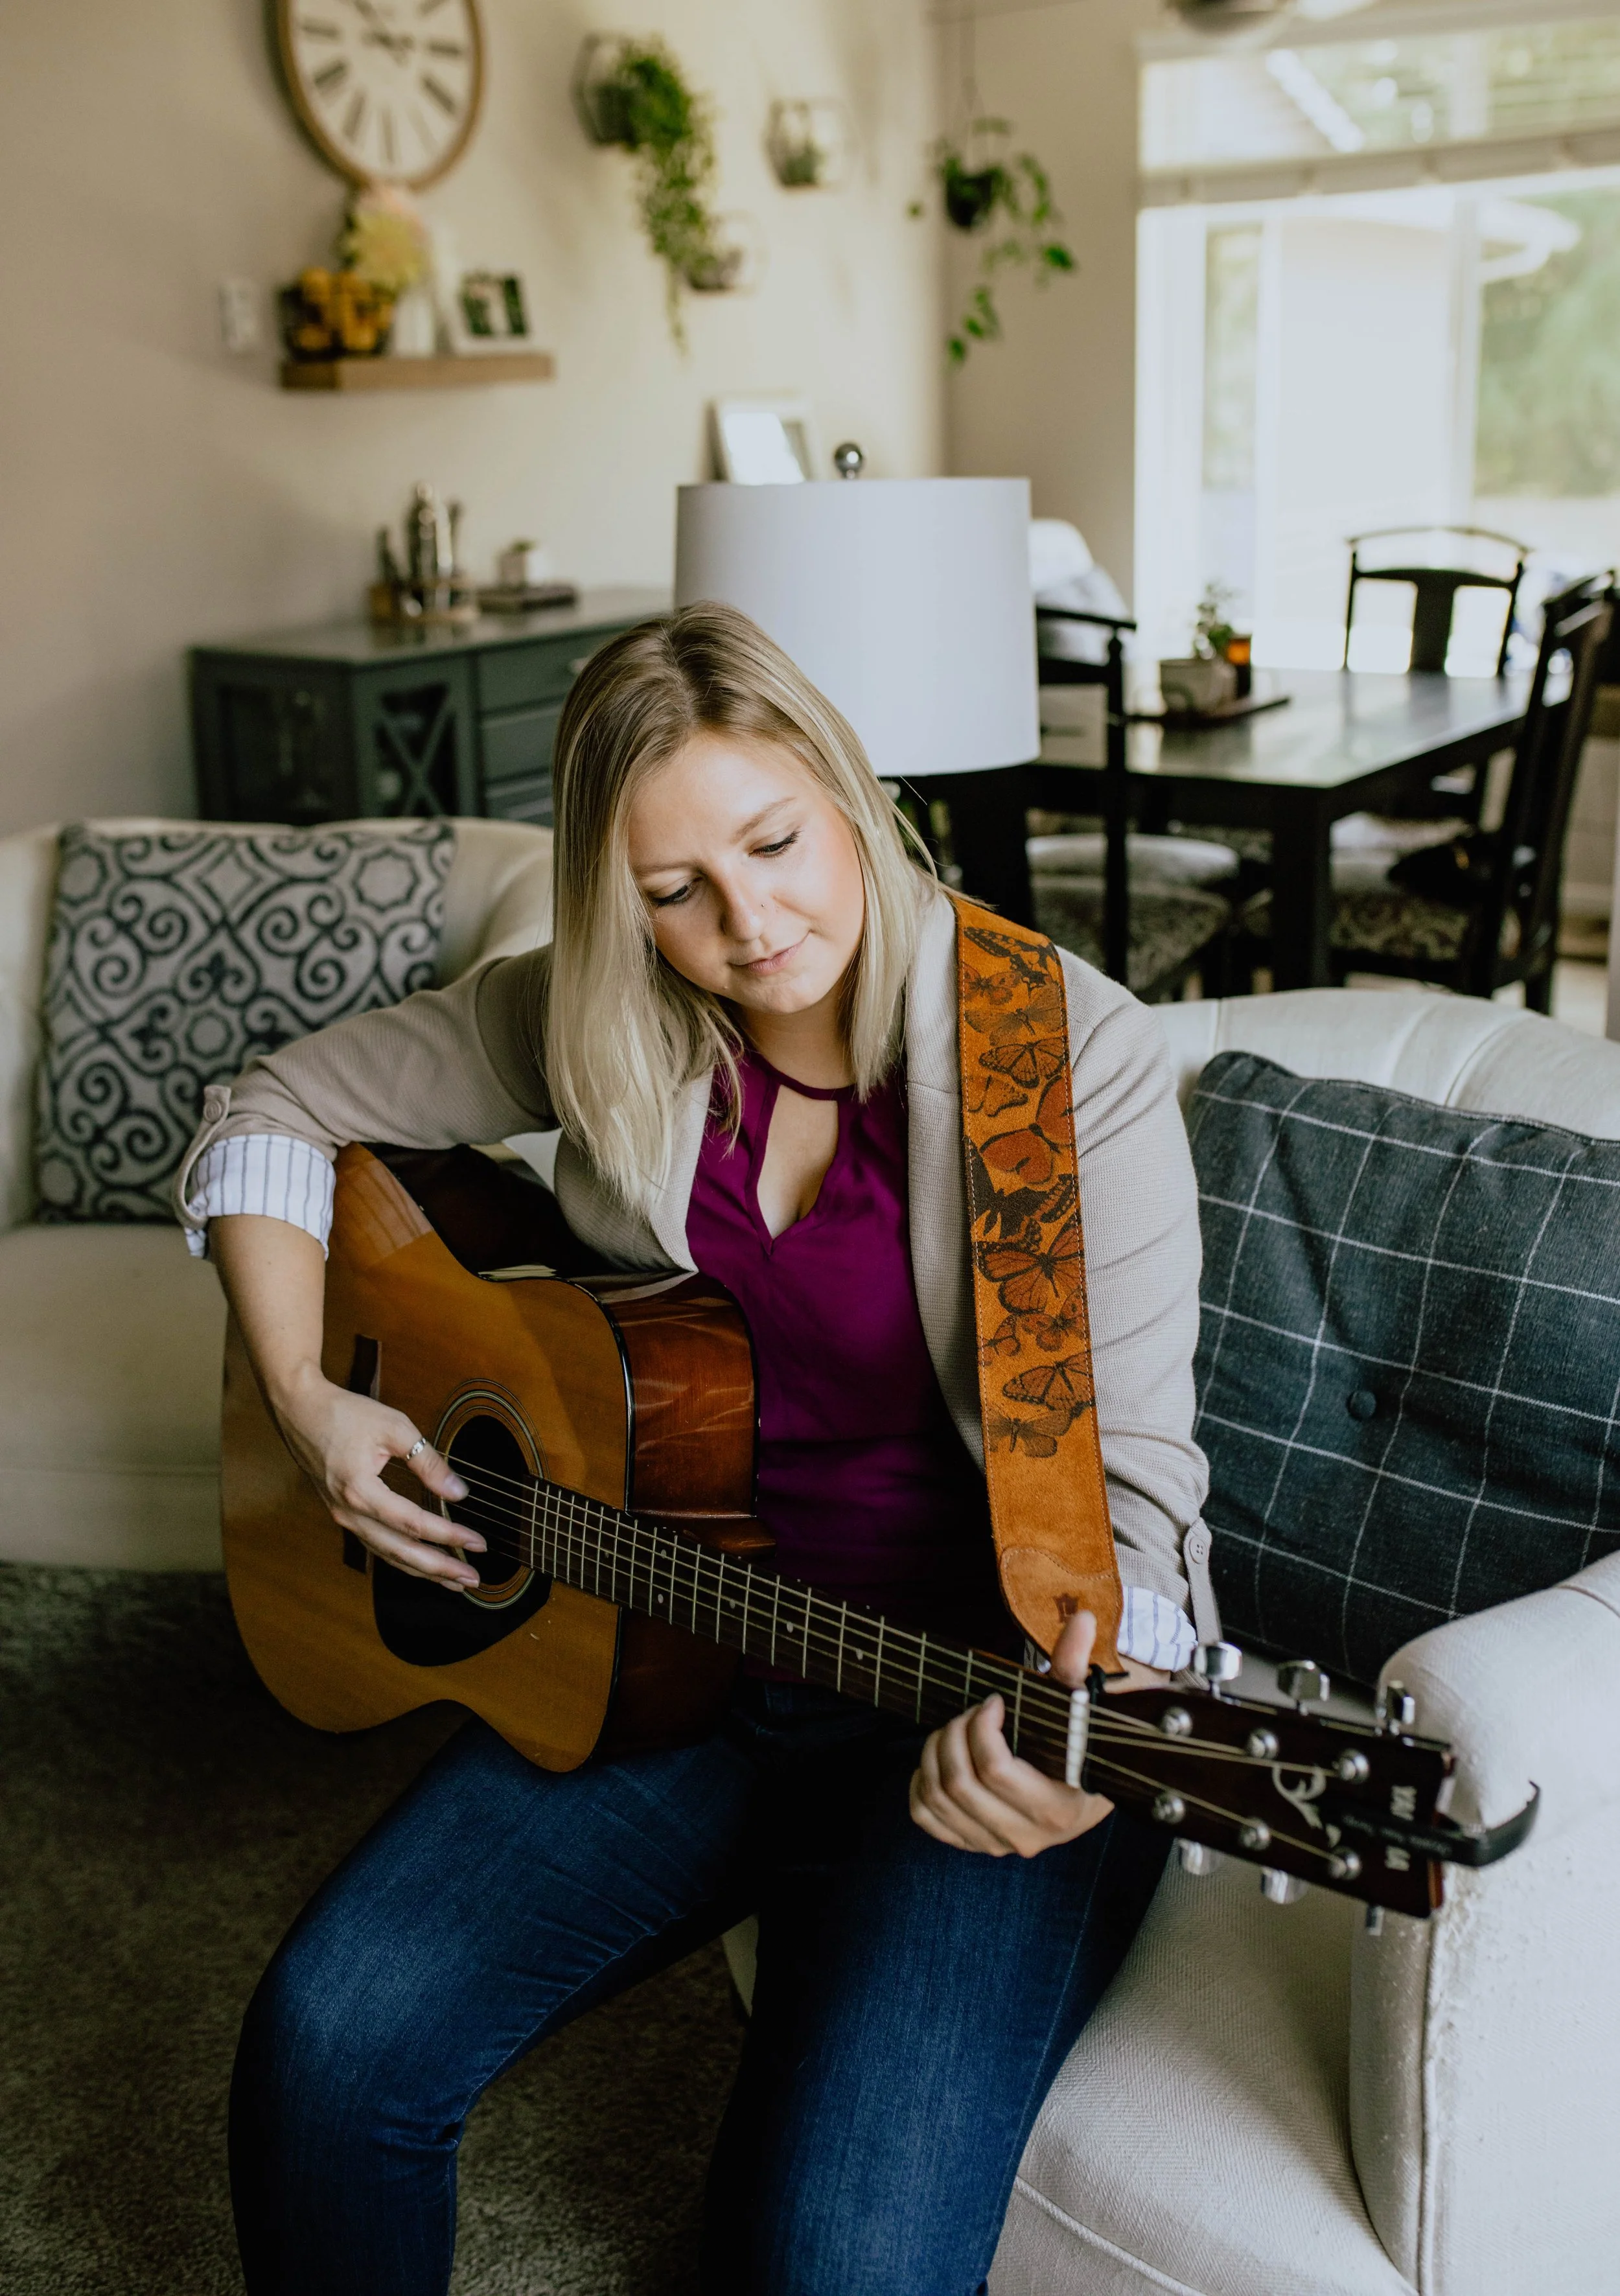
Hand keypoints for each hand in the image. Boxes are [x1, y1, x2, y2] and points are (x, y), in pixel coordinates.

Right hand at [272, 1366, 478, 1588]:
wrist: (299, 1410)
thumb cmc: (344, 1413)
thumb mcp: (394, 1428)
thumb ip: (427, 1462)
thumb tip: (458, 1492)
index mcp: (360, 1490)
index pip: (413, 1524)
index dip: (449, 1536)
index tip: (478, 1544)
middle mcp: (348, 1512)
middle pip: (400, 1552)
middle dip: (439, 1569)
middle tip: (471, 1579)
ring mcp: (342, 1516)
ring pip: (386, 1554)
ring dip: (421, 1570)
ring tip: (452, 1580)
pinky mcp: (342, 1513)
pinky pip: (375, 1544)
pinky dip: (401, 1558)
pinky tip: (420, 1563)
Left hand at [909, 1609, 1165, 1858]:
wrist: (1083, 1787)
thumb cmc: (1078, 1742)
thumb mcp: (1079, 1705)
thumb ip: (1076, 1664)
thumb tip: (1083, 1620)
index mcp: (1057, 1808)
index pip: (995, 1770)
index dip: (981, 1726)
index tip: (993, 1702)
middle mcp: (1026, 1837)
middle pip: (959, 1784)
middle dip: (955, 1734)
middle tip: (969, 1712)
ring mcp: (997, 1845)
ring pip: (938, 1800)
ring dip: (935, 1754)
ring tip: (954, 1728)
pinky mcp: (974, 1843)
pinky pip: (927, 1819)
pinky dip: (920, 1785)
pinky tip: (938, 1759)